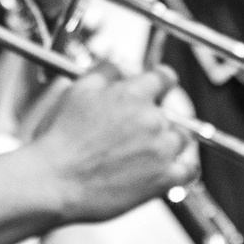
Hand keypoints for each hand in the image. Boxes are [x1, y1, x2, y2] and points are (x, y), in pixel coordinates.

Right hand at [24, 64, 195, 224]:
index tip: (160, 86)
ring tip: (148, 151)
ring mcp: (160, 150)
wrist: (54, 181)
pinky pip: (189, 170)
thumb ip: (105, 71)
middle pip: (170, 111)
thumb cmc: (60, 139)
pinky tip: (173, 167)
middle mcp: (152, 119)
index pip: (165, 77)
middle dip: (155, 118)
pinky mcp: (163, 179)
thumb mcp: (76, 91)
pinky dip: (185, 168)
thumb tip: (121, 62)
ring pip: (181, 139)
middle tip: (137, 129)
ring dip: (169, 141)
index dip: (162, 80)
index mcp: (132, 94)